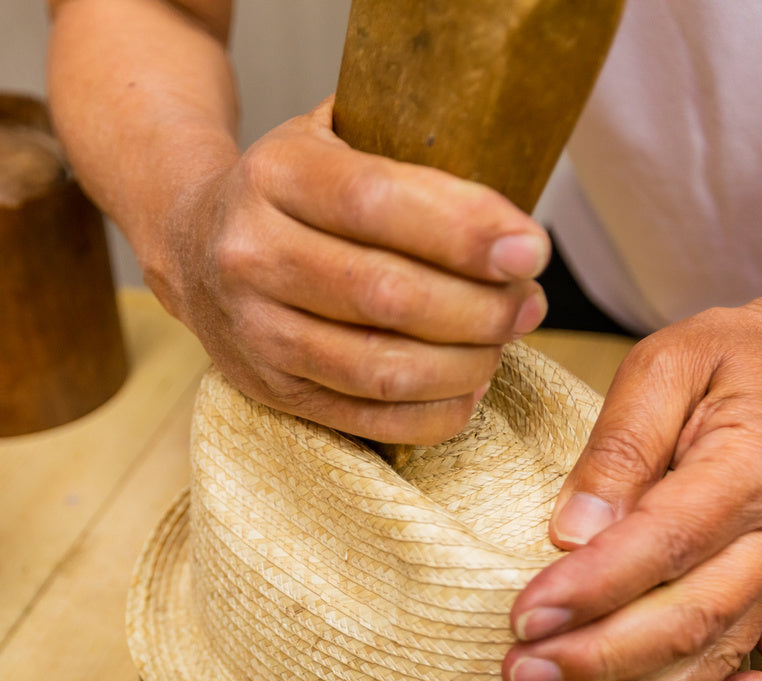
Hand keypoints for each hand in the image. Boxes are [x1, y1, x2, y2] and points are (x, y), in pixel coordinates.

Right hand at [150, 98, 549, 442]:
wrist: (193, 246)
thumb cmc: (292, 194)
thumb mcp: (332, 140)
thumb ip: (408, 154)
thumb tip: (509, 218)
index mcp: (275, 176)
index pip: (378, 203)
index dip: (464, 232)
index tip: (530, 250)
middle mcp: (254, 256)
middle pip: (388, 296)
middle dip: (482, 308)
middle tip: (529, 303)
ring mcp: (258, 333)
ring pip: (383, 368)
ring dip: (467, 363)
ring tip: (504, 342)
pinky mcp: (274, 391)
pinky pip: (372, 420)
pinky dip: (437, 413)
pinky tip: (470, 385)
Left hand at [503, 294, 761, 680]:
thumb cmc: (727, 360)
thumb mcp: (662, 365)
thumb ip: (620, 447)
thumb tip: (572, 530)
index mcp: (750, 464)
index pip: (665, 542)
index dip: (592, 587)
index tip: (524, 618)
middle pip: (690, 615)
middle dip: (599, 657)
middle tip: (521, 677)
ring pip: (720, 654)